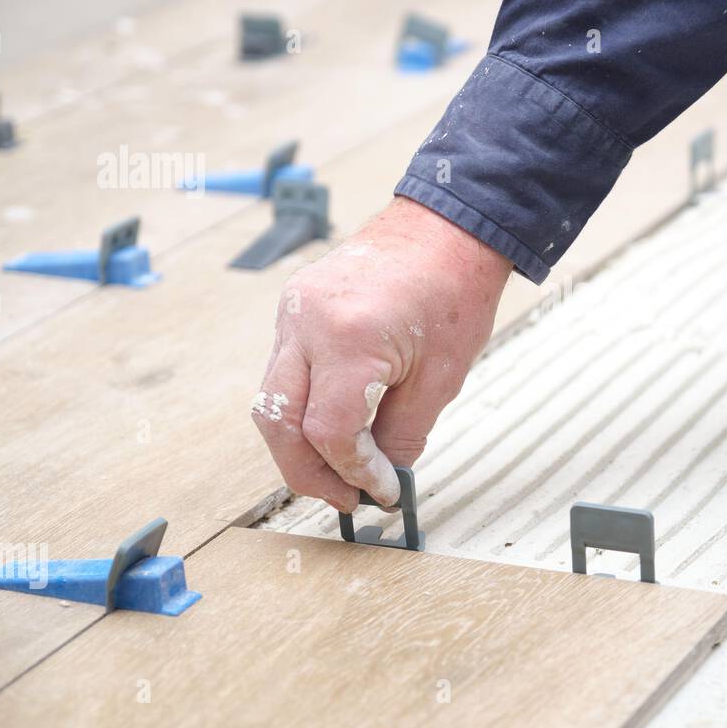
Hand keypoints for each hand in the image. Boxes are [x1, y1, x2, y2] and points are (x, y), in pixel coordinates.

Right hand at [253, 198, 511, 512]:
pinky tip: (335, 427)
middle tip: (344, 498)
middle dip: (306, 472)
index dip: (351, 472)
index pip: (327, 431)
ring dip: (299, 444)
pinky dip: (303, 408)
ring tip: (339, 471)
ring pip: (272, 400)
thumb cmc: (454, 293)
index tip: (379, 491)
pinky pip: (284, 372)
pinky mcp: (293, 308)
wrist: (447, 229)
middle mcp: (307, 323)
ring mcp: (293, 312)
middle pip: (278, 422)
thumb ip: (402, 436)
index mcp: (348, 338)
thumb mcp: (440, 379)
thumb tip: (379, 479)